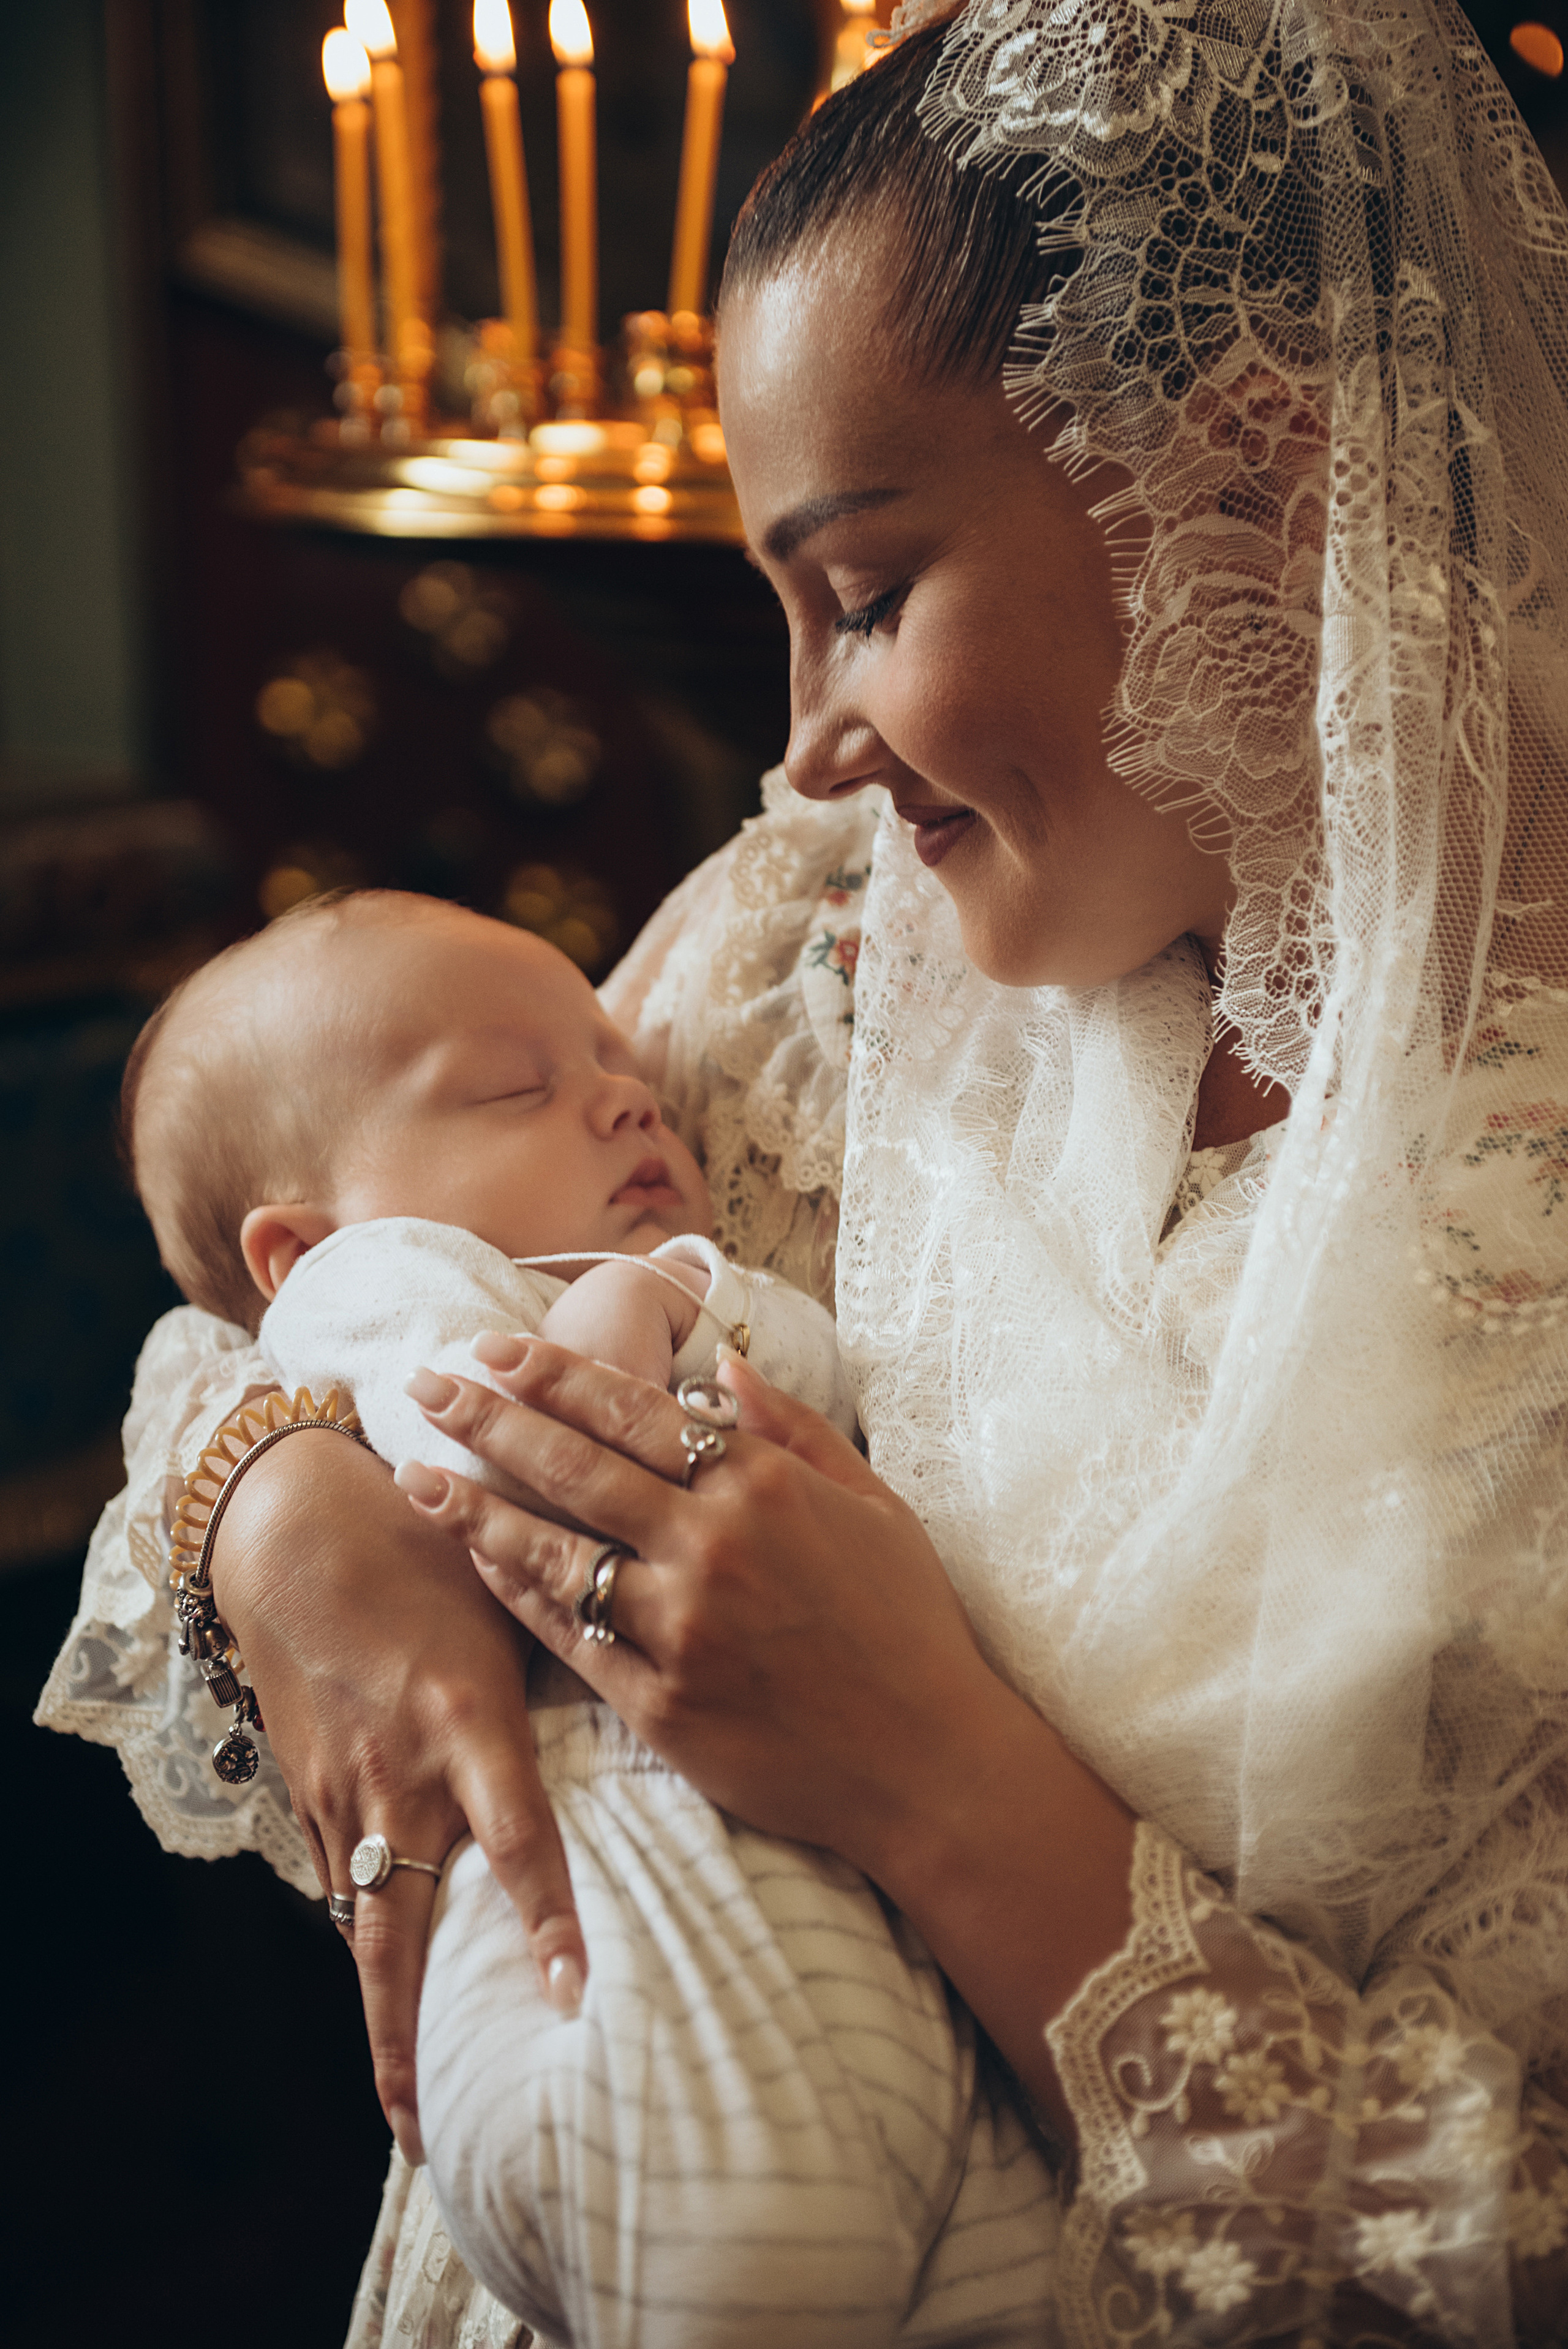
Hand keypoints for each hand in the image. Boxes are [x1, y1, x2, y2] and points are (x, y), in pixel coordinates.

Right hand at [208, 1427, 587, 2164]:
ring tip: (411, 2108)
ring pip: (362, 1926)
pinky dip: (357, 1943)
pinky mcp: (308, 1790)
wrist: (291, 1528)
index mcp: (467, 1718)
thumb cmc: (423, 1549)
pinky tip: (386, 1995)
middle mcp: (402, 1771)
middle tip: (431, 2130)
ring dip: (382, 2016)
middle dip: (409, 2037)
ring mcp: (344, 1791)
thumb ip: (575, 1647)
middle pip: (400, 1929)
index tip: (575, 1993)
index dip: (545, 1918)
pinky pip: (338, 1885)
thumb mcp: (503, 1593)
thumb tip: (673, 1678)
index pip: (515, 1837)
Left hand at [395, 1339, 989, 1873]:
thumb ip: (793, 1427)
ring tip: (415, 1476)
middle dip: (489, 1418)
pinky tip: (478, 1562)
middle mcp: (712, 1547)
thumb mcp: (873, 1502)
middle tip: (425, 1385)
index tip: (495, 1348)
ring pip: (555, 1553)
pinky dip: (520, 1594)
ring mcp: (681, 1629)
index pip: (632, 1411)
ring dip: (475, 1509)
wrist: (932, 1764)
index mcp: (763, 1487)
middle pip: (574, 1467)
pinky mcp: (661, 1705)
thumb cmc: (910, 1625)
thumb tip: (717, 1366)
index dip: (554, 1376)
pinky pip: (570, 1638)